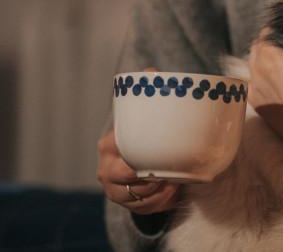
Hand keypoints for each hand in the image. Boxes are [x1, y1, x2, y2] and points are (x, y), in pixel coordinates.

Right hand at [96, 68, 180, 214]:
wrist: (143, 150)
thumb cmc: (144, 127)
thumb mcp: (144, 109)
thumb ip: (148, 89)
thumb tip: (152, 72)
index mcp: (108, 146)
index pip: (119, 161)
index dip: (140, 167)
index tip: (161, 165)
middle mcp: (106, 171)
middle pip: (126, 187)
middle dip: (150, 184)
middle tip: (171, 176)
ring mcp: (116, 191)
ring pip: (138, 201)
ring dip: (160, 194)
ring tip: (176, 183)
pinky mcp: (129, 204)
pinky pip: (145, 210)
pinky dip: (162, 203)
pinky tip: (174, 192)